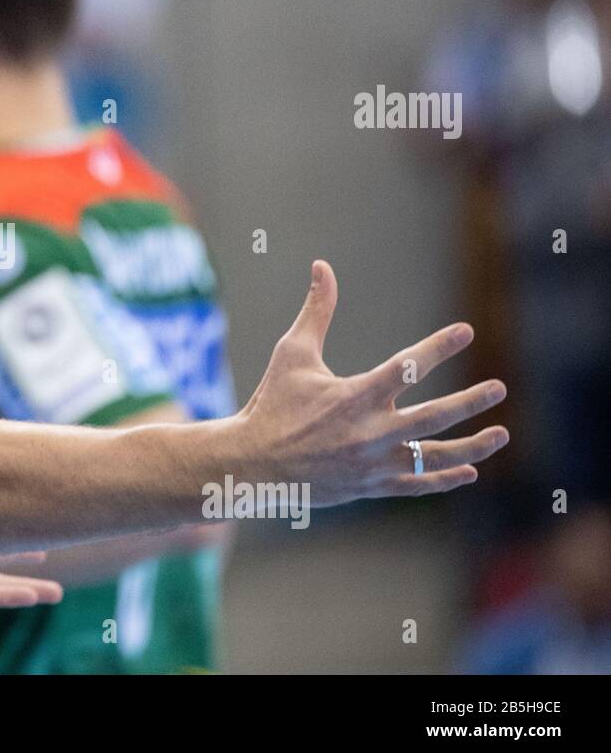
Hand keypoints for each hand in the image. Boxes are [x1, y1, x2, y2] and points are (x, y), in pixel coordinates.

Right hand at [237, 260, 507, 506]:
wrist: (252, 464)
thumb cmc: (272, 404)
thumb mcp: (292, 354)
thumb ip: (316, 311)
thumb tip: (323, 267)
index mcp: (354, 396)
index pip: (407, 366)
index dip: (439, 347)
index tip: (465, 332)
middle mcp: (369, 431)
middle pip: (434, 417)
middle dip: (471, 401)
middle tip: (498, 388)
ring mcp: (373, 463)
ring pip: (434, 457)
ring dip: (472, 447)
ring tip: (500, 433)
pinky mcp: (370, 485)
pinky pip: (416, 484)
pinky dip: (444, 479)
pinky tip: (469, 471)